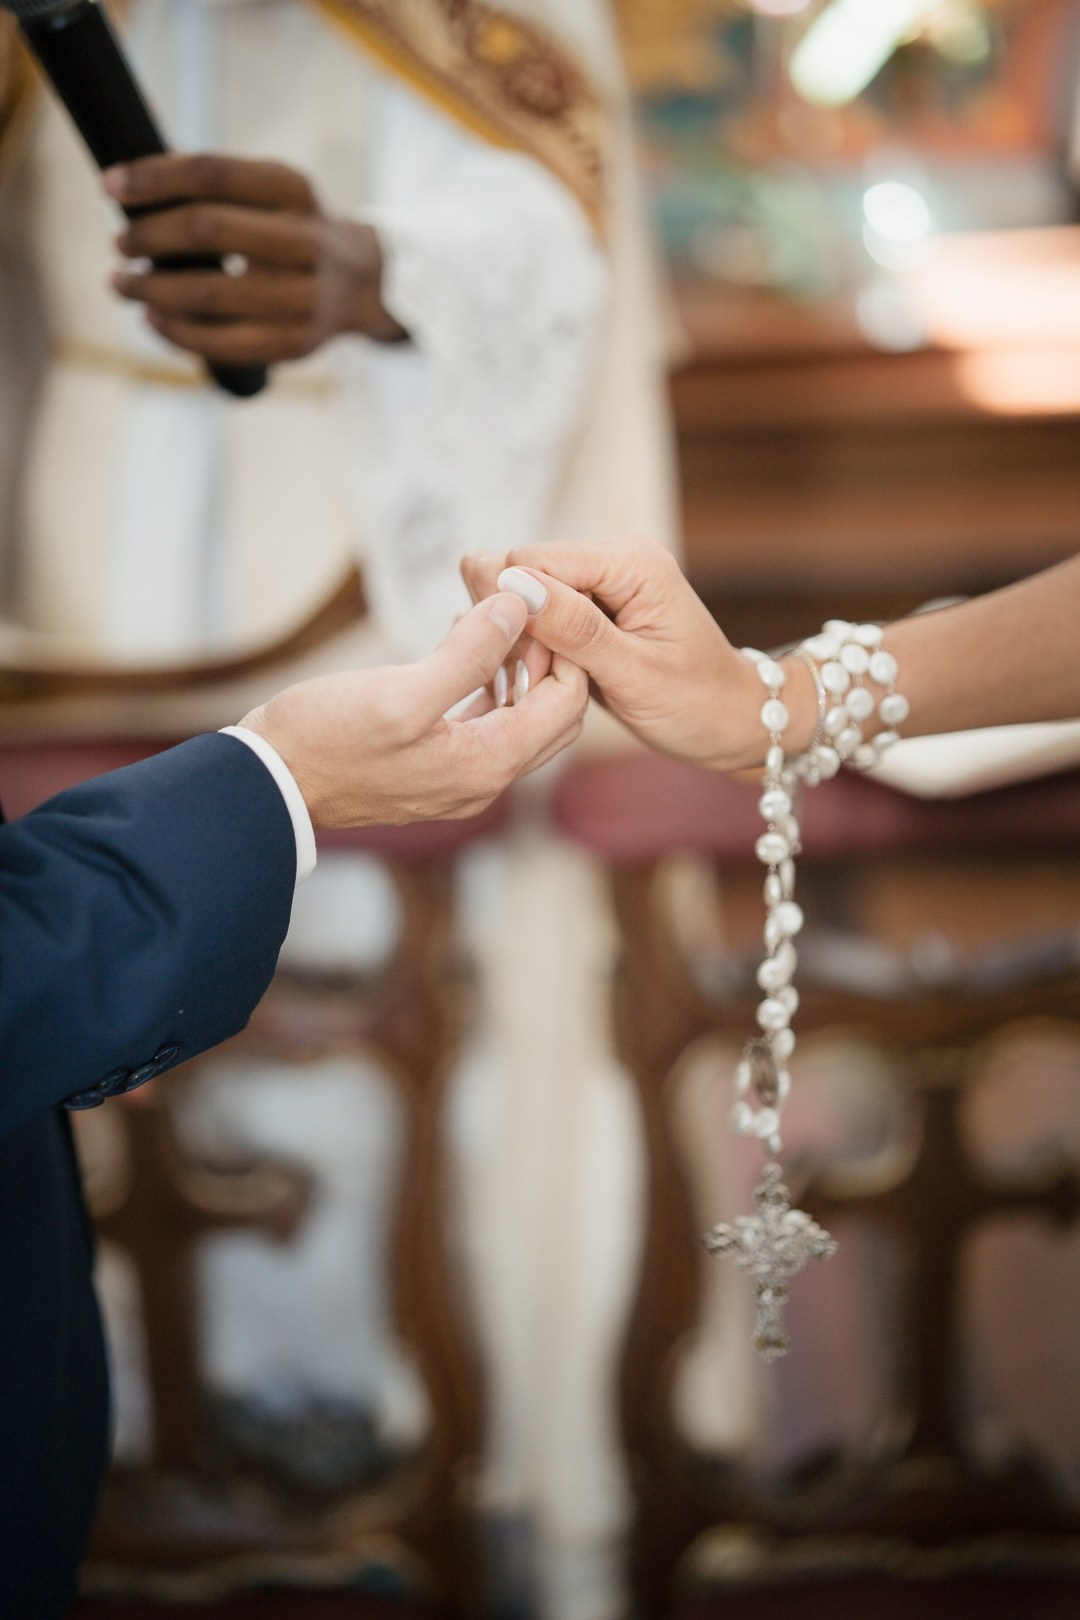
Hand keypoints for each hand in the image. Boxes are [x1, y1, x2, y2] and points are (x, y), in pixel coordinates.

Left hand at [104, 154, 405, 365]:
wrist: (364, 284)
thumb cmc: (294, 230)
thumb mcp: (272, 191)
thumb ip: (217, 186)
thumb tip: (131, 188)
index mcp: (293, 190)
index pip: (212, 173)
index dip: (153, 178)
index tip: (110, 187)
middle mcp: (305, 241)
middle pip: (207, 229)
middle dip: (148, 236)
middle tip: (120, 244)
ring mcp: (303, 297)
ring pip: (208, 293)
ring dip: (150, 289)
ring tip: (122, 284)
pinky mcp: (295, 343)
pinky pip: (222, 343)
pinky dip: (176, 331)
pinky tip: (151, 317)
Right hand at [239, 593, 587, 829]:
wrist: (267, 785)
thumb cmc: (324, 741)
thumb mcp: (398, 692)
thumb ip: (467, 654)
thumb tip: (517, 608)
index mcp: (487, 765)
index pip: (567, 704)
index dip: (564, 648)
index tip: (538, 600)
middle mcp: (484, 780)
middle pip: (554, 715)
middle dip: (546, 656)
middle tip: (518, 606)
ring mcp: (460, 777)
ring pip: (519, 716)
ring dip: (515, 666)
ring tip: (489, 614)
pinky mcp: (435, 767)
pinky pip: (484, 722)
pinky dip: (485, 683)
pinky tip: (460, 644)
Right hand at [463, 537, 815, 771]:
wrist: (731, 721)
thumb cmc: (697, 703)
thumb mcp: (634, 674)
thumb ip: (574, 628)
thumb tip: (512, 585)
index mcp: (630, 561)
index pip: (530, 560)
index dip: (518, 613)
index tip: (537, 670)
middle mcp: (614, 558)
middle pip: (523, 575)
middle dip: (522, 630)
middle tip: (545, 683)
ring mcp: (602, 582)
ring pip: (524, 599)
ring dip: (528, 644)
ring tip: (556, 684)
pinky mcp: (592, 608)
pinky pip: (540, 617)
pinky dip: (538, 651)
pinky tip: (557, 679)